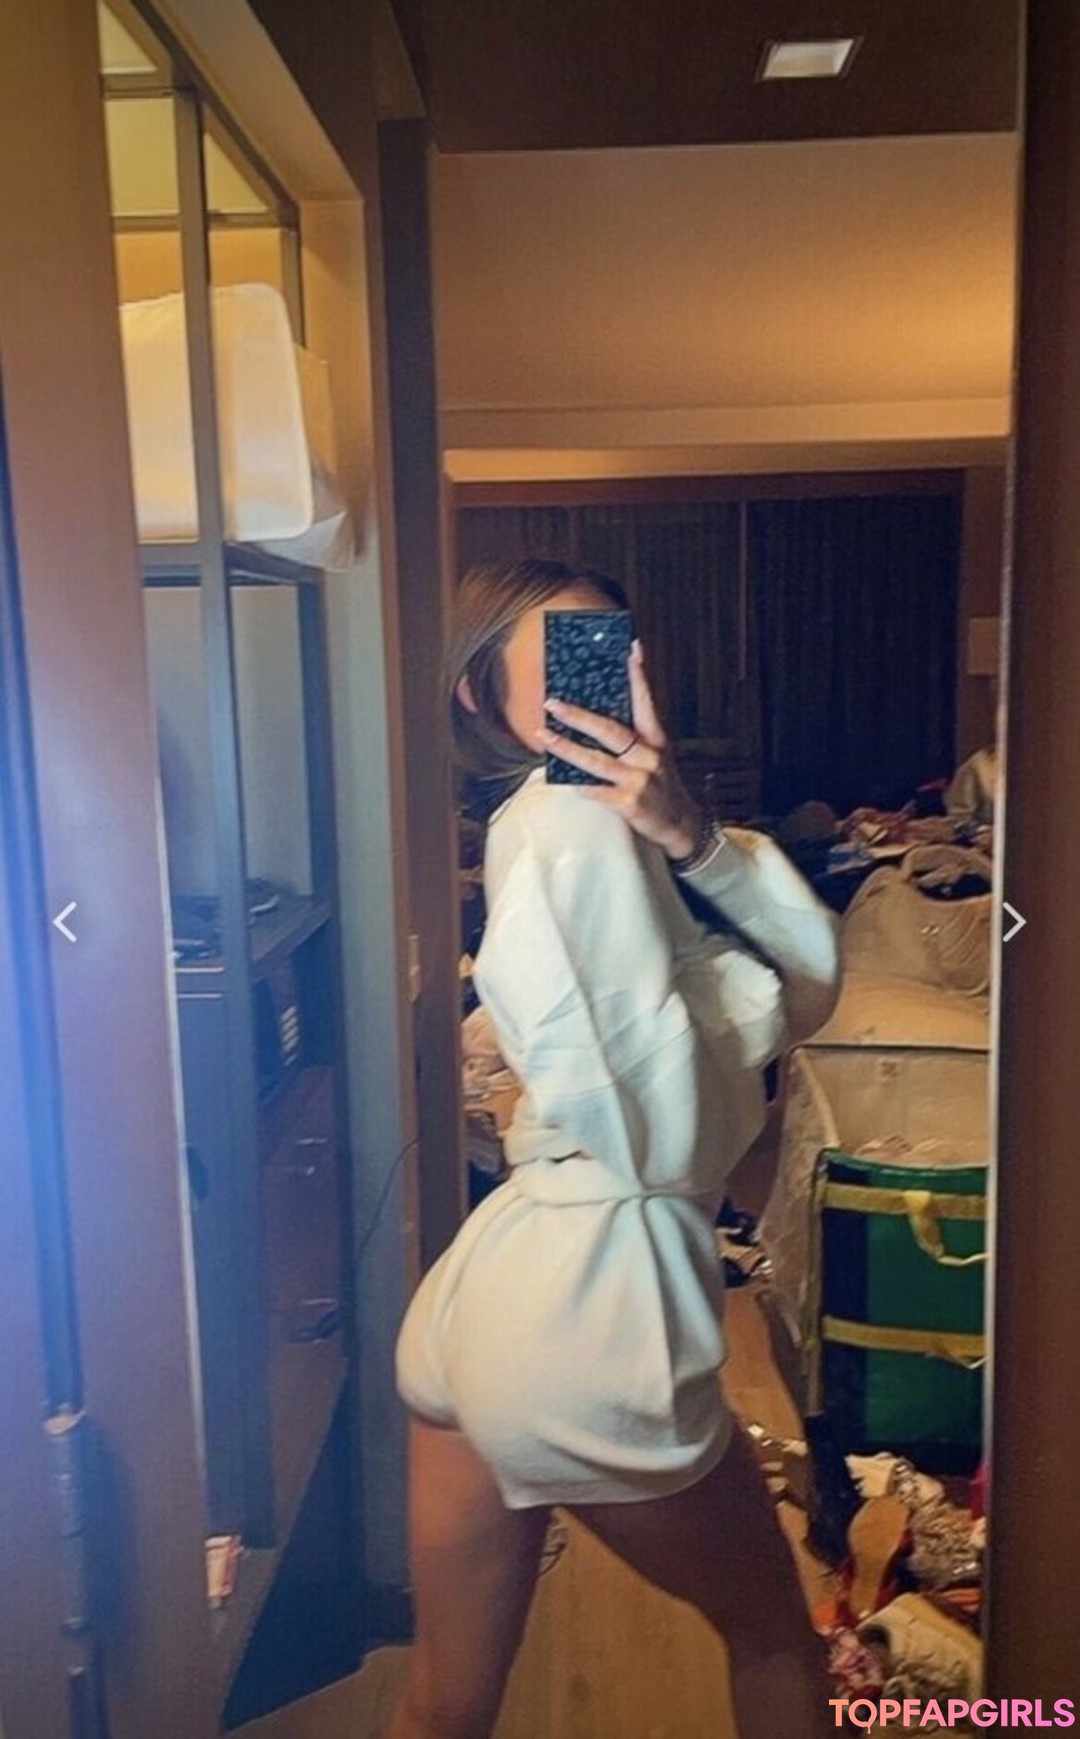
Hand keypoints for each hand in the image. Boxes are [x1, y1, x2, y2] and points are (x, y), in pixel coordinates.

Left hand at [536, 641, 702, 859]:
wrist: (680, 824)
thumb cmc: (661, 785)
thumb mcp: (656, 756)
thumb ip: (634, 737)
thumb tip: (597, 715)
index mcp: (656, 740)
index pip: (646, 703)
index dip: (639, 677)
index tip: (631, 651)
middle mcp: (649, 757)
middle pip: (610, 731)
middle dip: (578, 716)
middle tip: (552, 703)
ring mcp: (639, 780)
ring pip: (596, 761)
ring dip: (566, 748)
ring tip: (545, 736)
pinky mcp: (629, 803)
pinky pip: (595, 790)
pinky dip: (577, 783)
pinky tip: (560, 777)